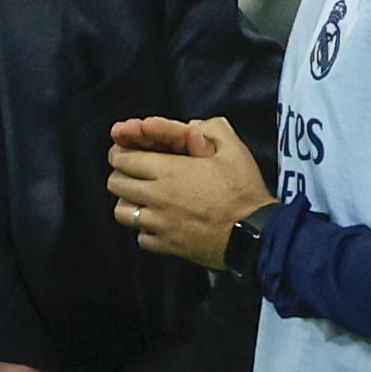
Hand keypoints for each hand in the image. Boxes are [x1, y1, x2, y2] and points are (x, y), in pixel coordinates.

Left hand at [107, 117, 273, 266]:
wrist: (254, 235)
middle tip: (133, 174)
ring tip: (142, 199)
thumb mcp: (234, 150)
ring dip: (128, 203)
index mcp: (169, 170)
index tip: (128, 153)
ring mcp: (159, 224)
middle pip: (115, 184)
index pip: (123, 159)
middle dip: (121, 175)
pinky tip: (158, 223)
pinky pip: (140, 237)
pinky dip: (145, 229)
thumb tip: (193, 125)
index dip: (121, 153)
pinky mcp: (166, 246)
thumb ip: (213, 130)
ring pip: (122, 212)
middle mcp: (156, 196)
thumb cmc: (243, 191)